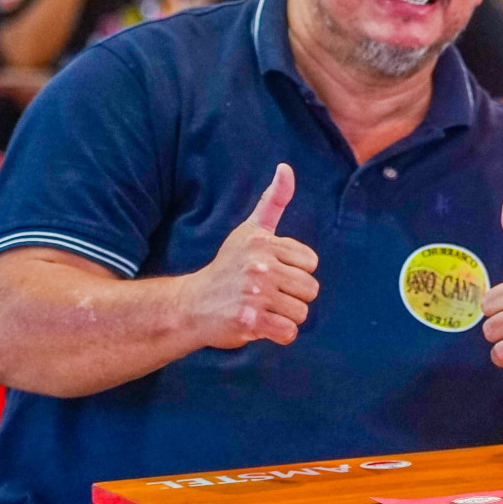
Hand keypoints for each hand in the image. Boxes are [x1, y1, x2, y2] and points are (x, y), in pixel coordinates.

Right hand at [184, 163, 319, 347]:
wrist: (191, 306)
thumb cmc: (227, 268)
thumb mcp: (249, 231)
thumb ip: (272, 202)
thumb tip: (286, 168)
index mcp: (263, 244)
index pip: (311, 263)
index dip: (294, 272)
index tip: (269, 273)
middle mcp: (259, 266)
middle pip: (310, 289)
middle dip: (291, 297)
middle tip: (263, 295)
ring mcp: (254, 294)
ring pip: (301, 312)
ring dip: (284, 317)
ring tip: (260, 309)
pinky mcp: (249, 321)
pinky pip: (288, 332)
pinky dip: (279, 335)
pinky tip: (260, 326)